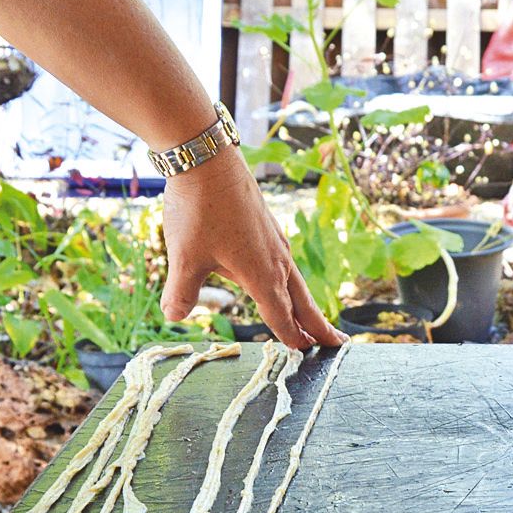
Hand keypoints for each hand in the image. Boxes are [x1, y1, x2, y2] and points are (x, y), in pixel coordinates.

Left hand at [160, 148, 345, 348]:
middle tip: (338, 346)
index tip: (304, 354)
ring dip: (307, 305)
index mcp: (262, 275)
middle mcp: (276, 260)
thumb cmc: (199, 209)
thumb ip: (181, 292)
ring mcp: (274, 242)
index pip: (282, 317)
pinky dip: (291, 283)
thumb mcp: (185, 257)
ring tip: (315, 320)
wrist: (207, 158)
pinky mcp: (267, 227)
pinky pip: (285, 264)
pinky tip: (282, 280)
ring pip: (296, 282)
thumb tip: (174, 316)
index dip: (291, 338)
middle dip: (318, 327)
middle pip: (302, 302)